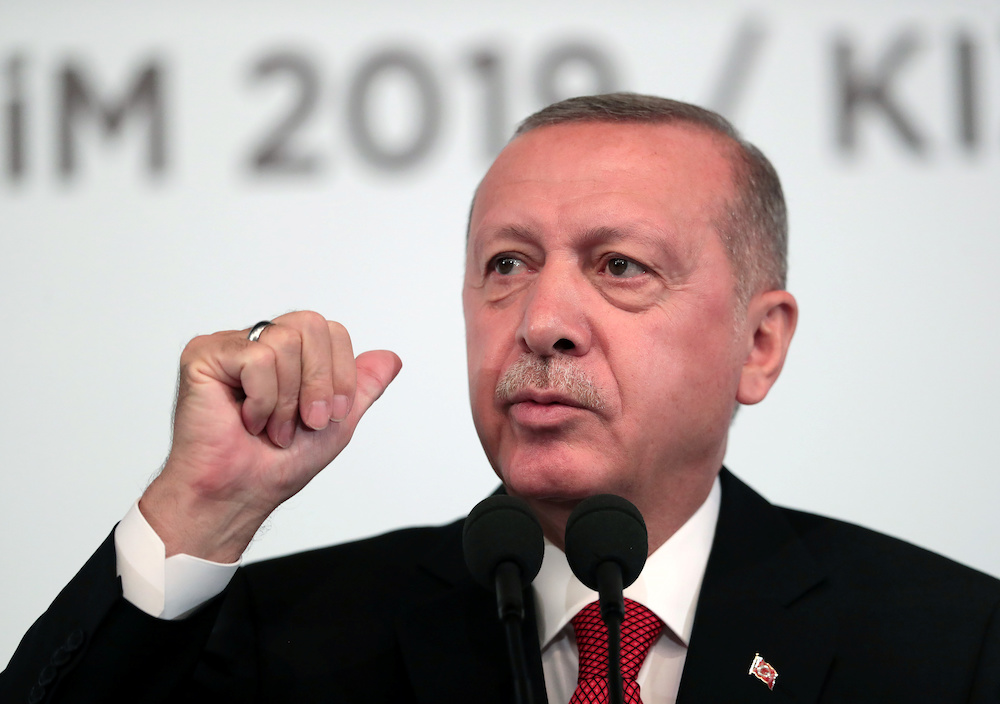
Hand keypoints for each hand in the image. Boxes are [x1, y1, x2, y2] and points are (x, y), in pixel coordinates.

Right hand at [140, 311, 401, 560]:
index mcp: (290, 354)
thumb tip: (392, 358)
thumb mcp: (338, 422)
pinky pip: (256, 359)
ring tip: (272, 428)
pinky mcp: (204, 355)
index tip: (331, 415)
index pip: (332, 331)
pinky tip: (247, 421)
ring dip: (287, 399)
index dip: (340, 373)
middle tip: (308, 421)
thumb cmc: (277, 464)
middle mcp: (260, 342)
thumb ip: (362, 386)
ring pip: (284, 342)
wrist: (240, 493)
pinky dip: (262, 400)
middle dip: (319, 381)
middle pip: (311, 324)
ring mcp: (231, 346)